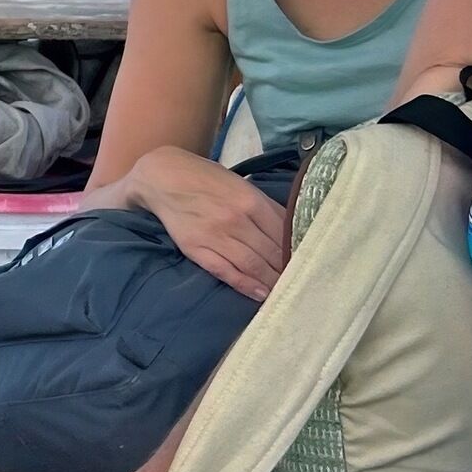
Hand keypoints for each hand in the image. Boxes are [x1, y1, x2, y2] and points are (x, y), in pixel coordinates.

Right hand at [115, 146, 289, 302]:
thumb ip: (262, 206)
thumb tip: (288, 230)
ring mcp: (216, 236)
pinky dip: (246, 285)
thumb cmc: (204, 177)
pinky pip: (227, 272)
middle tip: (302, 282)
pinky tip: (260, 295)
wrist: (162, 176)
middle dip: (288, 269)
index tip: (309, 262)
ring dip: (272, 281)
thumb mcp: (238, 183)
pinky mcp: (197, 249)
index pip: (283, 233)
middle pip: (272, 252)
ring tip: (286, 292)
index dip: (298, 250)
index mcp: (251, 200)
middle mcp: (237, 220)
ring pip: (254, 265)